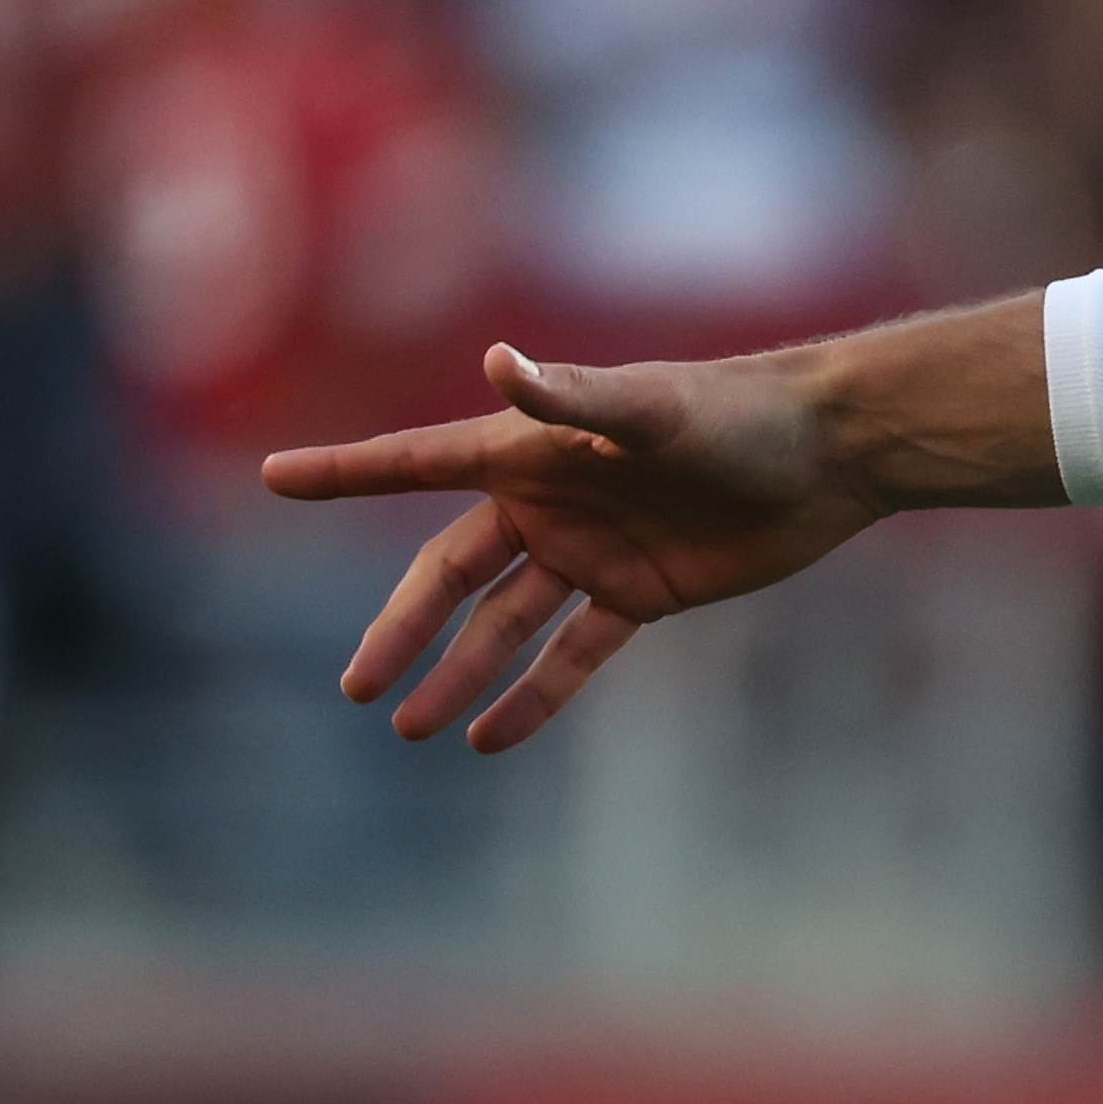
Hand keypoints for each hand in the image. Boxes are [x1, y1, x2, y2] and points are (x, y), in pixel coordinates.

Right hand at [260, 311, 1038, 749]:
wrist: (831, 452)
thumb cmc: (740, 415)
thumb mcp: (653, 410)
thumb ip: (570, 398)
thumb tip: (496, 363)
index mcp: (528, 451)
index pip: (415, 463)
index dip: (344, 472)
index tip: (272, 479)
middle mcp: (547, 502)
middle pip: (451, 575)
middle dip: (401, 630)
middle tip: (354, 687)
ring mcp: (591, 551)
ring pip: (505, 625)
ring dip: (460, 674)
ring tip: (407, 728)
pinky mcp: (643, 592)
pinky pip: (576, 654)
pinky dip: (537, 696)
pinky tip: (491, 740)